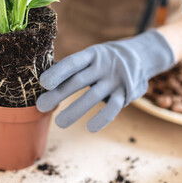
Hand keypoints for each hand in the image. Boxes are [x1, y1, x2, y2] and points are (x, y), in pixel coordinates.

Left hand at [36, 29, 175, 131]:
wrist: (141, 56)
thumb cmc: (105, 60)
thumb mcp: (91, 57)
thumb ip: (72, 67)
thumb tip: (44, 77)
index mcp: (92, 55)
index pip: (73, 62)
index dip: (58, 72)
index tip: (42, 83)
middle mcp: (104, 65)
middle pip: (79, 81)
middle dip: (59, 94)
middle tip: (40, 106)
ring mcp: (116, 79)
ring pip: (93, 96)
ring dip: (75, 110)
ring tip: (59, 123)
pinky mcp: (126, 92)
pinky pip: (113, 107)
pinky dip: (101, 118)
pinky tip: (89, 128)